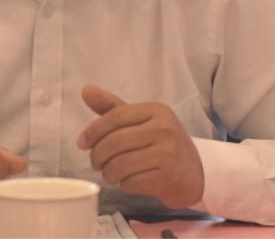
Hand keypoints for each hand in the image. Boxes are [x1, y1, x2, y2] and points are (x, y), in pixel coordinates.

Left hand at [77, 85, 203, 208]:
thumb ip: (112, 107)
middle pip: (115, 142)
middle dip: (97, 155)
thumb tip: (85, 90)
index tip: (82, 143)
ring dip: (108, 172)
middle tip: (95, 163)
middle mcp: (165, 128)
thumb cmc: (160, 143)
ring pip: (120, 165)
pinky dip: (123, 184)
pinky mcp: (169, 177)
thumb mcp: (140, 121)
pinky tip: (127, 181)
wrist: (192, 172)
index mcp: (156, 110)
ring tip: (109, 173)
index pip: (115, 116)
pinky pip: (131, 182)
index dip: (93, 131)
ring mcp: (168, 153)